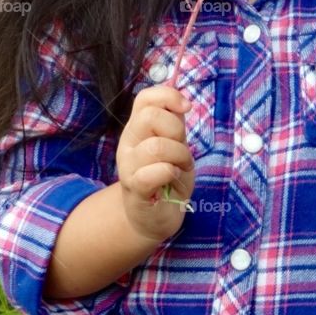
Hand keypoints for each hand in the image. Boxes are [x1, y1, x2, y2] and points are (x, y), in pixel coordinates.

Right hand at [116, 84, 195, 241]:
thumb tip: (181, 102)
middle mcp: (129, 143)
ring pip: (157, 146)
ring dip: (179, 156)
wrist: (153, 218)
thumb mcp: (174, 145)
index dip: (168, 96)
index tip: (186, 109)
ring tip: (180, 168)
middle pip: (150, 117)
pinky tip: (172, 179)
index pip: (145, 98)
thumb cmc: (166, 178)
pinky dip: (170, 173)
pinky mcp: (135, 188)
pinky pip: (153, 172)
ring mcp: (128, 166)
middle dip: (176, 131)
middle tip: (182, 151)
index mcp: (137, 128)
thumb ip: (173, 124)